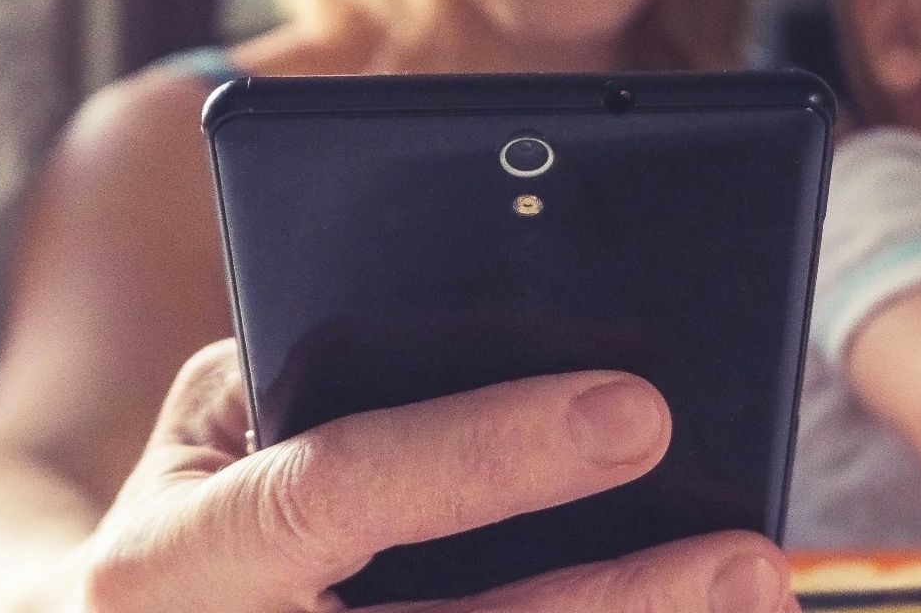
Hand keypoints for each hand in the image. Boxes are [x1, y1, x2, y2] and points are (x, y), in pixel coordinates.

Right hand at [76, 340, 798, 612]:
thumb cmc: (190, 506)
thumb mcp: (212, 424)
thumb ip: (318, 376)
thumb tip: (509, 335)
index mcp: (172, 559)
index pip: (338, 491)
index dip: (484, 452)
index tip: (635, 406)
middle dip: (607, 603)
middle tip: (746, 556)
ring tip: (748, 602)